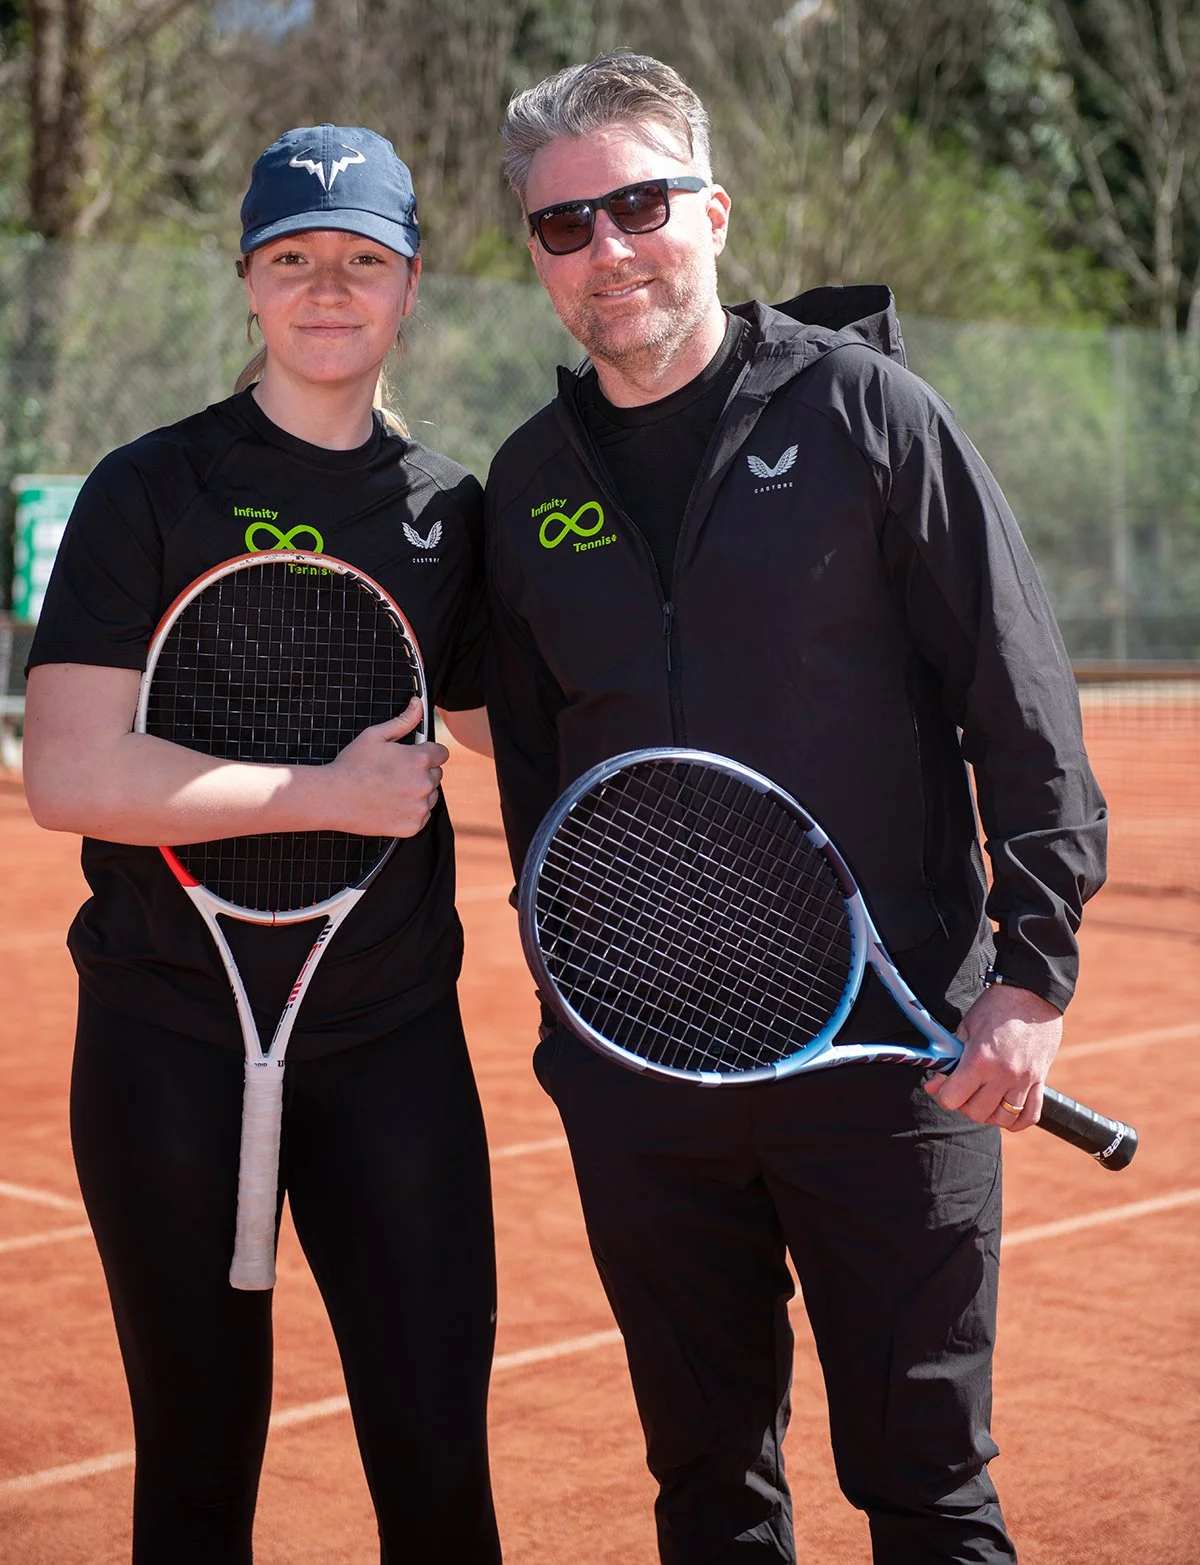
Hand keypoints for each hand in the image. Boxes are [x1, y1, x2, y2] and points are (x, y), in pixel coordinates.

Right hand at [324, 699, 448, 837]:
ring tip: (391, 790)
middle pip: (436, 775)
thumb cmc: (351, 765)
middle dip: (421, 773)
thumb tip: (418, 704)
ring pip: (431, 796)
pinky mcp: (413, 826)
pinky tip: (391, 805)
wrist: (333, 798)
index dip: (428, 753)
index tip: (414, 757)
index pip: (442, 753)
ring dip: (418, 793)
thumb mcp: (375, 736)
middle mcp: (424, 784)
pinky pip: (422, 816)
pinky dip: (411, 812)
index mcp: (419, 759)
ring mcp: (420, 807)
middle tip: (395, 774)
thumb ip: (403, 721)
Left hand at [923, 981, 1062, 1132]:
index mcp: (980, 1059)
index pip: (953, 1099)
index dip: (944, 1095)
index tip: (945, 1087)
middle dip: (964, 1105)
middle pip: (976, 1113)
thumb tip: (933, 1086)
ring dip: (990, 1114)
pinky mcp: (1041, 1080)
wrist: (1032, 994)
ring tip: (985, 1098)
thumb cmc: (995, 1008)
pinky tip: (1006, 1108)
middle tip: (965, 1091)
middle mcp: (1003, 1074)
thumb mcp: (965, 1028)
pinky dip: (1017, 1120)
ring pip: (1003, 1119)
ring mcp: (1025, 1080)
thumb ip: (950, 1060)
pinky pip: (1030, 1116)